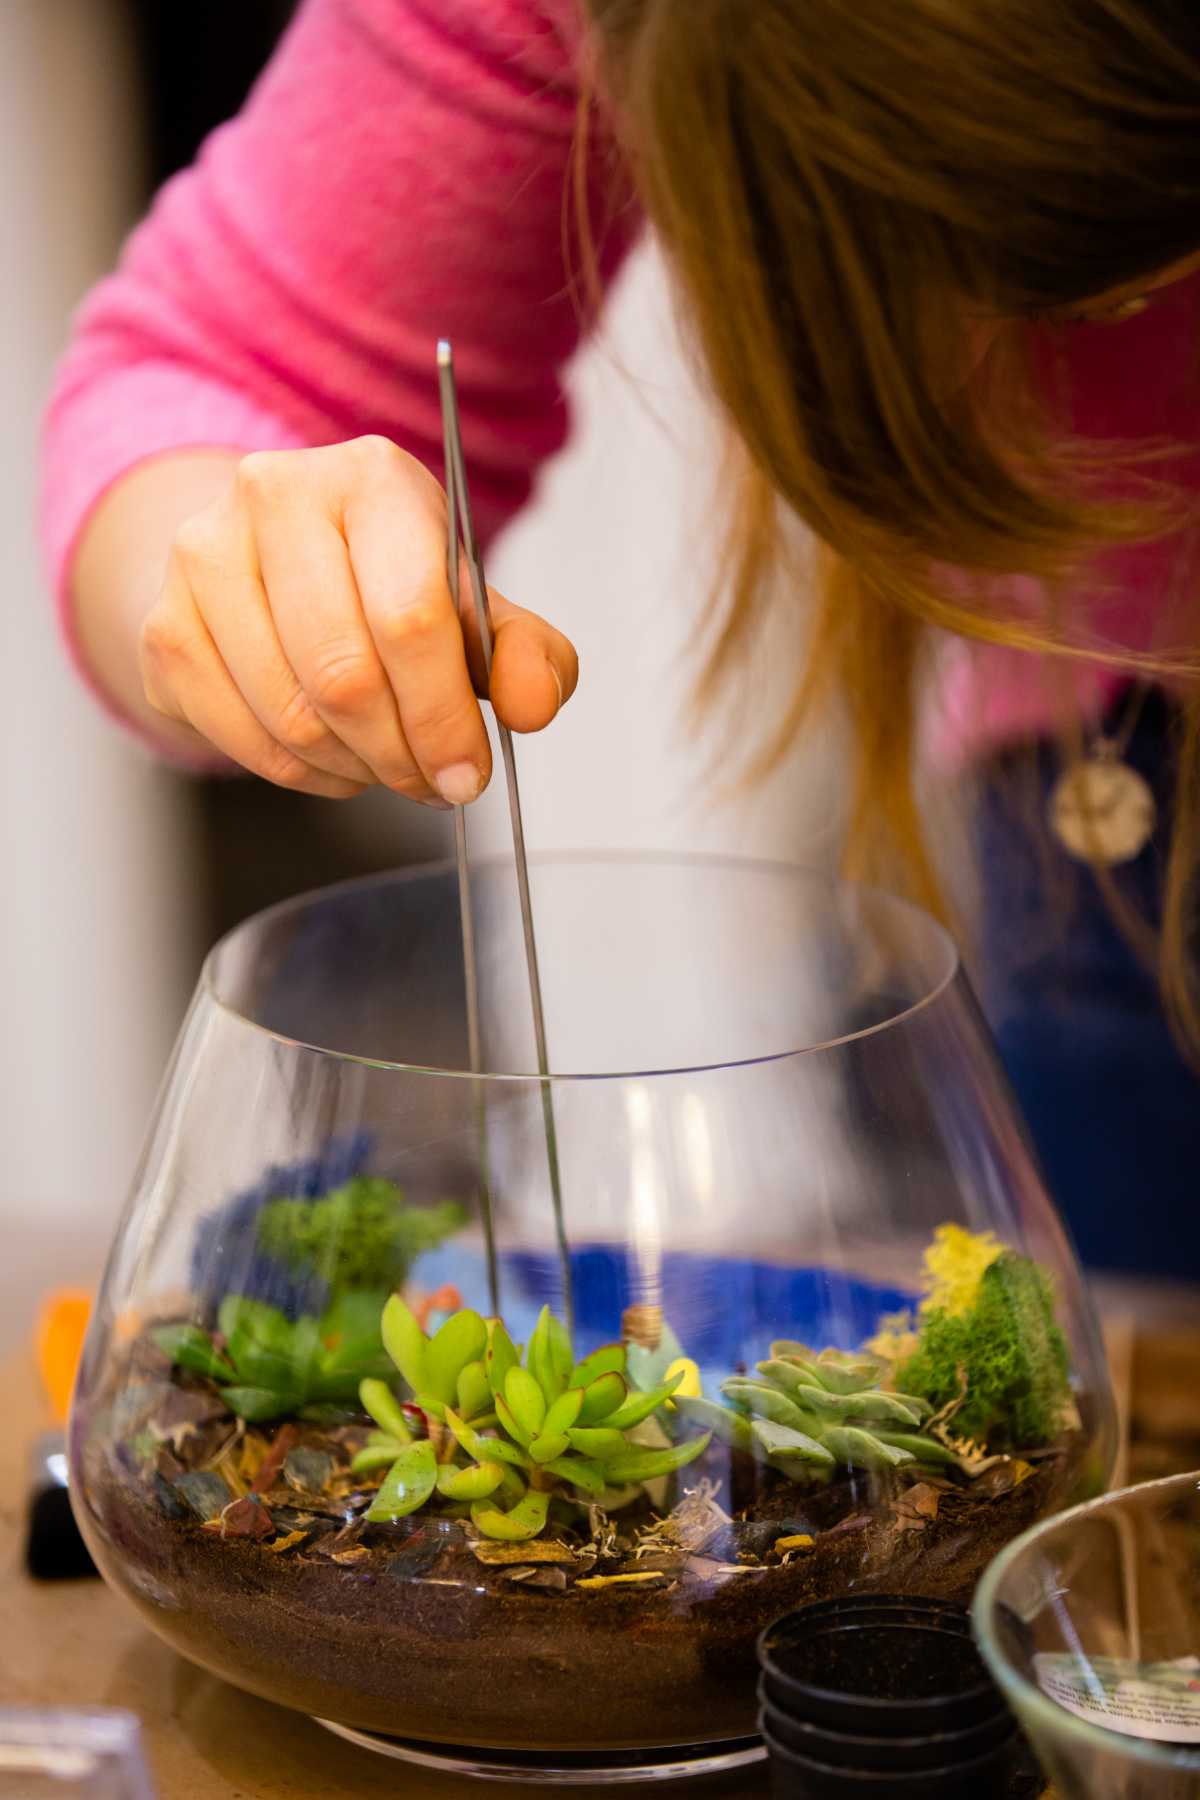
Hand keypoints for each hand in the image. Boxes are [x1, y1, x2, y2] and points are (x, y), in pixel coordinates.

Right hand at [138, 436, 576, 802]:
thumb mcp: (472, 604)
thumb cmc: (387, 582)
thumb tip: (534, 705)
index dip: (443, 715)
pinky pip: (241, 737)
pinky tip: (334, 762)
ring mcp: (203, 557)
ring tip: (386, 765)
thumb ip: (524, 653)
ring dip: (355, 769)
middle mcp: (274, 495)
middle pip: (344, 675)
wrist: (276, 559)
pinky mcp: (163, 623)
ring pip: (291, 716)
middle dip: (401, 753)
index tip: (467, 774)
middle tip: (432, 783)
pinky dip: (301, 774)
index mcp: (370, 477)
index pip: (409, 616)